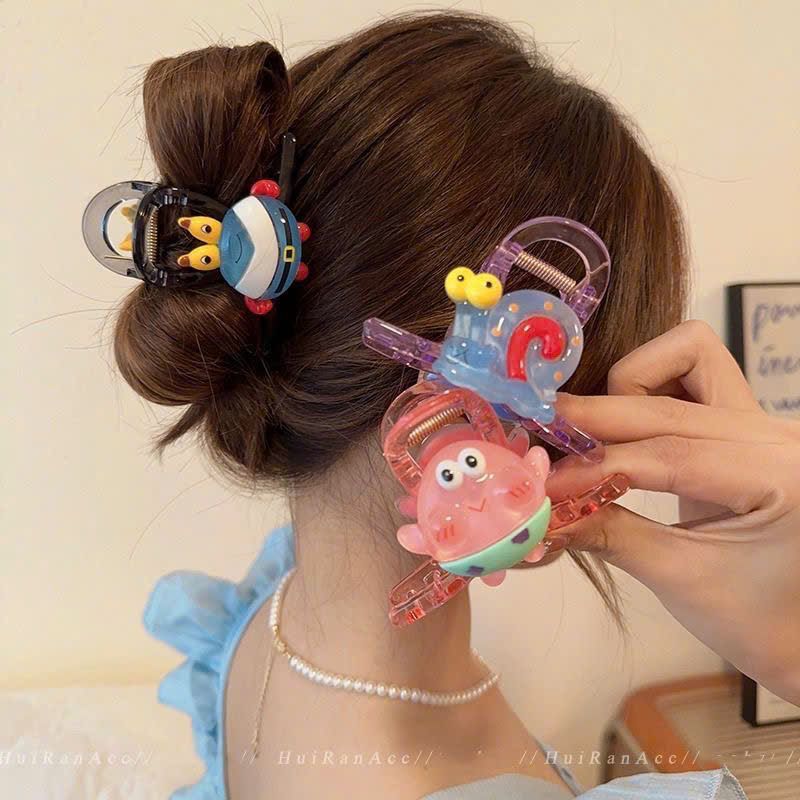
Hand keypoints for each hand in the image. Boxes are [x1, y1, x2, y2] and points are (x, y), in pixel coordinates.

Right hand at [549, 320, 799, 704]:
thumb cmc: (755, 619)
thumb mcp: (679, 579)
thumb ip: (608, 533)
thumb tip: (540, 513)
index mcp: (780, 475)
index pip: (670, 452)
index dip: (597, 463)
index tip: (545, 482)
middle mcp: (780, 432)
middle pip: (669, 400)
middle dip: (598, 419)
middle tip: (542, 443)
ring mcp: (767, 418)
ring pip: (687, 357)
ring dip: (628, 387)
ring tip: (592, 437)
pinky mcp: (748, 419)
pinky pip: (694, 371)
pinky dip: (649, 384)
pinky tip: (624, 427)